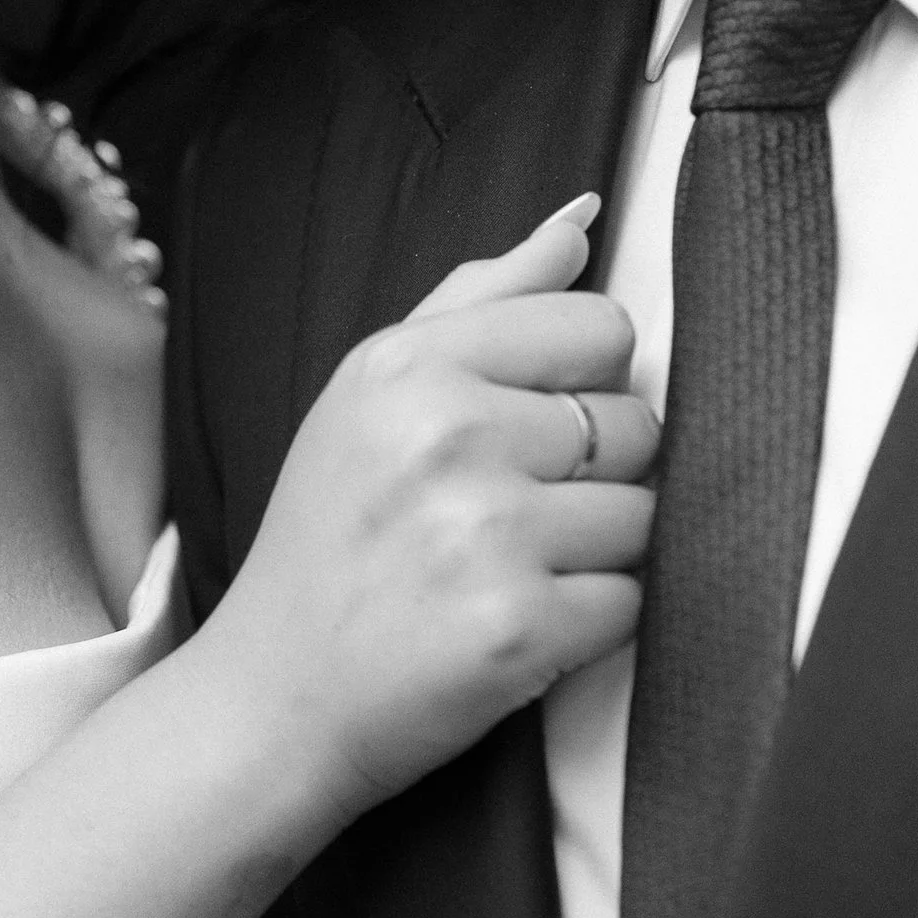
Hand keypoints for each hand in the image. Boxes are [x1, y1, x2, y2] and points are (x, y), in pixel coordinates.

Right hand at [202, 203, 656, 824]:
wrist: (273, 697)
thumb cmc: (329, 537)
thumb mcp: (372, 390)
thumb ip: (482, 295)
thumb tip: (580, 220)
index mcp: (411, 365)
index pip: (600, 326)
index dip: (585, 381)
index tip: (529, 426)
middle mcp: (448, 436)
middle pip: (635, 422)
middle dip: (594, 472)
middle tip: (508, 512)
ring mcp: (486, 534)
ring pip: (644, 514)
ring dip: (597, 551)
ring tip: (510, 568)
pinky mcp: (520, 629)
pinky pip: (632, 600)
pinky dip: (593, 622)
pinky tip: (520, 622)